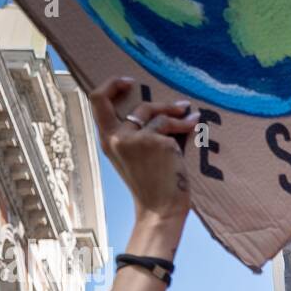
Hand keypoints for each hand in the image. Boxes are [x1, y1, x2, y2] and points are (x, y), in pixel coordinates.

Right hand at [88, 77, 198, 230]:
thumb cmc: (153, 185)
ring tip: (191, 117)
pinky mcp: (154, 141)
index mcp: (108, 140)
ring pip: (158, 114)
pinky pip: (171, 125)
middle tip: (180, 104)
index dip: (111, 85)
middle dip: (160, 102)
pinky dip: (184, 125)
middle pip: (137, 105)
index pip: (97, 101)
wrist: (161, 209)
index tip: (128, 81)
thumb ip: (140, 133)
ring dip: (177, 114)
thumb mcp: (137, 156)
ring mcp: (135, 138)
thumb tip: (165, 109)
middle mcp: (116, 137)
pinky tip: (193, 125)